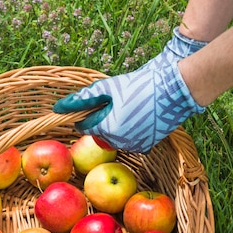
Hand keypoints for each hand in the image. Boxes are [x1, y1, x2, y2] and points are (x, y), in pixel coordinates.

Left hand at [53, 28, 207, 152]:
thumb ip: (82, 99)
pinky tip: (140, 117)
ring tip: (131, 108)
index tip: (98, 104)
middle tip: (117, 104)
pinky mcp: (147, 146)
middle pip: (100, 134)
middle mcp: (119, 142)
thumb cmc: (138, 85)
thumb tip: (58, 108)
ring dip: (117, 126)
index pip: (84, 126)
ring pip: (115, 138)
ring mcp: (134, 146)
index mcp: (107, 128)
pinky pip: (130, 141)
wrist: (174, 89)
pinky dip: (131, 131)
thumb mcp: (108, 87)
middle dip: (103, 121)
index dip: (88, 114)